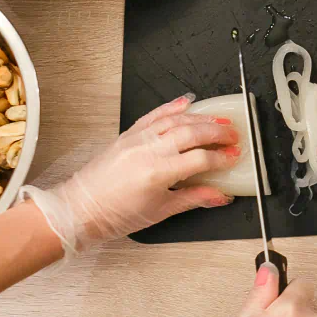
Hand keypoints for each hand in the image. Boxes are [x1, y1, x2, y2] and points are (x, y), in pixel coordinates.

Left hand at [19, 94, 239, 258]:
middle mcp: (148, 150)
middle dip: (217, 132)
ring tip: (219, 120)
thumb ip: (193, 198)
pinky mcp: (128, 134)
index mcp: (158, 173)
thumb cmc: (116, 214)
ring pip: (176, 120)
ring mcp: (137, 139)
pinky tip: (187, 103)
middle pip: (192, 133)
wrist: (82, 208)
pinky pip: (154, 115)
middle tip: (234, 135)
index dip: (221, 158)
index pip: (200, 159)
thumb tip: (219, 196)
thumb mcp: (160, 211)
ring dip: (201, 118)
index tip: (234, 157)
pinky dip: (172, 107)